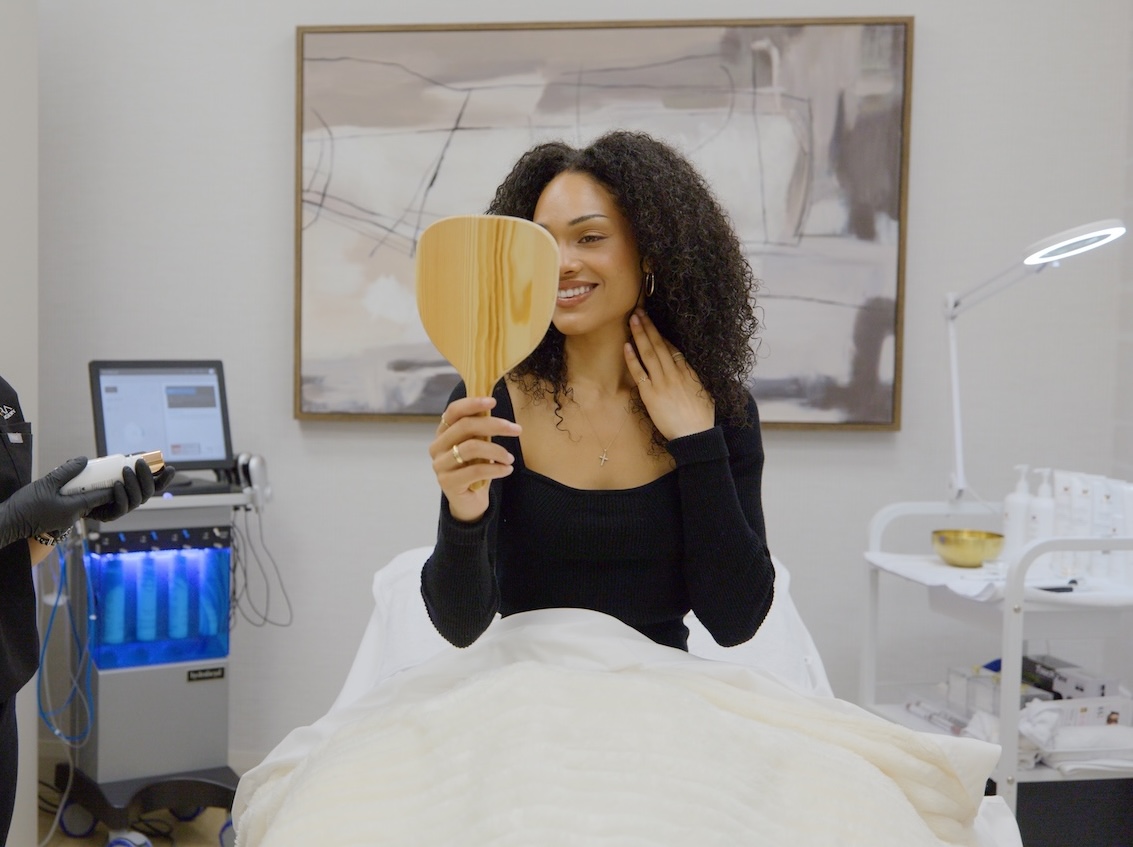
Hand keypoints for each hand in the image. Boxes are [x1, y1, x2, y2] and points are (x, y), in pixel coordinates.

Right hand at [0, 457, 113, 547]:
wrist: (7, 523)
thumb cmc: (24, 505)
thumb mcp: (46, 483)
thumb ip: (66, 472)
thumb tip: (84, 460)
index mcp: (74, 509)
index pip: (101, 497)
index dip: (113, 486)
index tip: (120, 475)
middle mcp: (74, 517)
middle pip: (95, 501)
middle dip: (103, 487)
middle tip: (108, 473)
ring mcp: (66, 520)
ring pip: (85, 504)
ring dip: (90, 492)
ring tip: (92, 477)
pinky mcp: (59, 520)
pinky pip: (75, 507)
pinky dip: (79, 496)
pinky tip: (75, 486)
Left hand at [87, 457, 170, 521]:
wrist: (71, 494)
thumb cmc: (90, 478)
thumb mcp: (107, 467)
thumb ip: (120, 460)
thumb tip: (141, 452)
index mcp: (137, 488)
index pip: (156, 484)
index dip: (165, 478)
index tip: (169, 468)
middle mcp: (134, 499)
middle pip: (150, 491)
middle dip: (148, 476)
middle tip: (140, 462)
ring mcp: (124, 507)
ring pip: (138, 499)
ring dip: (134, 483)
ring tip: (126, 470)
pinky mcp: (111, 515)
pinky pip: (121, 508)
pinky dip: (122, 496)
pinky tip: (117, 485)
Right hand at [430, 396, 519, 522]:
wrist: (469, 502)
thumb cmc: (475, 469)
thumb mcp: (479, 445)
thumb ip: (480, 430)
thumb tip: (494, 405)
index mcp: (443, 433)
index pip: (454, 411)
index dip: (472, 403)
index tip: (493, 401)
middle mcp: (437, 447)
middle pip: (465, 427)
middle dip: (495, 425)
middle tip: (517, 429)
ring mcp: (440, 465)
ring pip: (471, 448)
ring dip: (497, 451)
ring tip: (510, 458)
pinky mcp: (447, 483)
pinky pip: (475, 470)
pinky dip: (496, 469)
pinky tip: (507, 469)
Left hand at [624, 308, 714, 439]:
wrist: (696, 435)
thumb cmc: (702, 418)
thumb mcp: (705, 393)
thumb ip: (695, 380)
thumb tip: (691, 372)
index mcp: (688, 372)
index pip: (672, 348)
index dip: (661, 334)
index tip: (653, 322)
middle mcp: (674, 373)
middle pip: (659, 344)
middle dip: (648, 326)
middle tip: (638, 311)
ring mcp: (662, 382)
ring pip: (649, 353)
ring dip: (640, 335)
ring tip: (632, 320)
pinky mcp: (651, 394)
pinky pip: (639, 372)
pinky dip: (633, 358)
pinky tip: (627, 346)